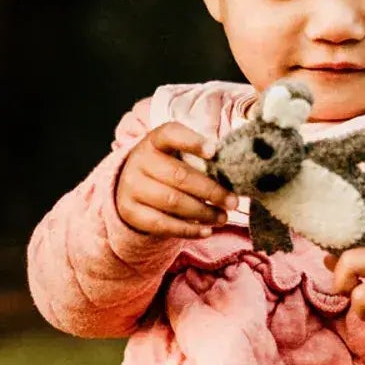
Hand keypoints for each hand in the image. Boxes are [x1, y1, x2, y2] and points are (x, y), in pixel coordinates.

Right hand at [116, 123, 233, 237]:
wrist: (132, 186)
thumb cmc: (167, 167)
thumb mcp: (177, 154)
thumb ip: (199, 158)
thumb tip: (231, 173)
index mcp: (154, 141)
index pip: (170, 134)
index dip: (192, 142)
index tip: (214, 151)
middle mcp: (139, 161)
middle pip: (179, 175)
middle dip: (211, 190)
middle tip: (233, 202)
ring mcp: (132, 187)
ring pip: (173, 202)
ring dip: (203, 212)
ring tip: (223, 217)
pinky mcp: (130, 212)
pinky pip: (163, 224)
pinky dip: (188, 230)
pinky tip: (206, 231)